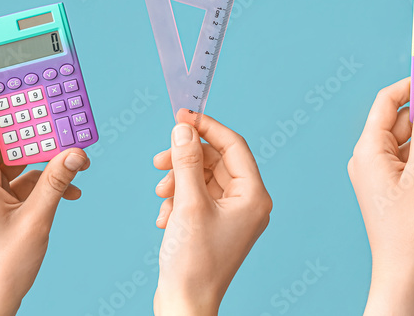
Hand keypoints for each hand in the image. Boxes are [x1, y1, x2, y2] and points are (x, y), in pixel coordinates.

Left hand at [0, 58, 89, 315]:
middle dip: (28, 120)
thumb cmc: (1, 268)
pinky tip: (71, 185)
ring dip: (46, 154)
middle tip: (46, 95)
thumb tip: (76, 152)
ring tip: (72, 146)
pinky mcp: (1, 207)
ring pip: (19, 159)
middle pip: (4, 138)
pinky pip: (27, 181)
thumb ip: (57, 182)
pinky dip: (48, 179)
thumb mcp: (36, 221)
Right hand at [151, 111, 271, 315]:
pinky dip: (179, 200)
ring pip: (204, 179)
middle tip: (159, 162)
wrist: (185, 305)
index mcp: (254, 195)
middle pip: (216, 161)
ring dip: (179, 182)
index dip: (207, 127)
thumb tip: (184, 129)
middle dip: (186, 160)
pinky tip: (166, 218)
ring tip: (162, 197)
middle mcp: (249, 203)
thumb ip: (186, 162)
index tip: (182, 116)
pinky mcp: (217, 226)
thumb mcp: (187, 203)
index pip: (234, 145)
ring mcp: (233, 216)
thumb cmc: (193, 261)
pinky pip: (198, 198)